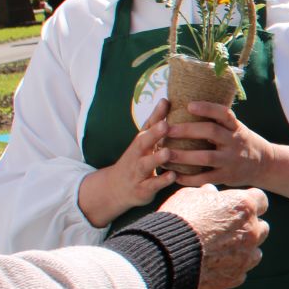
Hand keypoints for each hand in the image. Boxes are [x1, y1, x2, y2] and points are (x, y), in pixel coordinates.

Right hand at [78, 99, 174, 226]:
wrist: (115, 189)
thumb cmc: (137, 160)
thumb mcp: (144, 142)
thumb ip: (155, 123)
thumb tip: (167, 99)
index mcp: (140, 142)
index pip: (147, 125)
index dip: (156, 114)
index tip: (166, 102)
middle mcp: (137, 155)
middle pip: (142, 142)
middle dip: (153, 134)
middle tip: (165, 125)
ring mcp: (138, 172)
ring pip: (146, 165)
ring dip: (156, 158)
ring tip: (168, 152)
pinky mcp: (142, 189)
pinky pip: (152, 185)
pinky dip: (161, 181)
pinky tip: (172, 176)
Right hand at [157, 185, 268, 288]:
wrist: (166, 252)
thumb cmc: (177, 219)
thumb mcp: (189, 196)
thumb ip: (206, 195)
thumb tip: (211, 192)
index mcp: (244, 207)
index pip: (260, 200)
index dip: (248, 202)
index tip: (236, 207)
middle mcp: (252, 231)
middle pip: (262, 227)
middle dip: (248, 227)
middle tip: (227, 229)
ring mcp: (246, 256)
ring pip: (255, 252)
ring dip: (243, 250)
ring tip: (221, 250)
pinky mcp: (235, 276)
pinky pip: (239, 272)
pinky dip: (230, 269)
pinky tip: (214, 266)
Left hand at [164, 102, 283, 190]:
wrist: (264, 165)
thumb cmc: (241, 143)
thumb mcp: (236, 129)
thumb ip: (218, 122)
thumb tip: (186, 107)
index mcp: (236, 128)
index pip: (224, 114)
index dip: (207, 108)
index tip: (189, 105)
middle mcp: (235, 142)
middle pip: (211, 132)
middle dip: (186, 130)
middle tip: (166, 129)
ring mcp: (232, 160)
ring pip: (206, 157)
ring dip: (183, 156)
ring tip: (164, 154)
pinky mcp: (228, 177)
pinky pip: (206, 178)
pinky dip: (189, 178)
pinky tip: (175, 175)